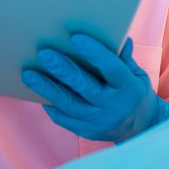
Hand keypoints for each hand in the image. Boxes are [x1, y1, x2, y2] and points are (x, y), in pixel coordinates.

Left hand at [21, 34, 168, 142]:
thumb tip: (120, 36)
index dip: (94, 53)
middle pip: (85, 87)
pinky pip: (63, 117)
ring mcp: (98, 122)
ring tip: (28, 74)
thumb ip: (124, 58)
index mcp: (128, 88)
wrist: (140, 129)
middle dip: (63, 69)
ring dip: (46, 87)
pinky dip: (50, 103)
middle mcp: (113, 106)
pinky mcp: (85, 132)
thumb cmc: (134, 92)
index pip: (111, 68)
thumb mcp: (136, 74)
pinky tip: (36, 90)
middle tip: (44, 54)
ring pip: (68, 104)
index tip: (76, 37)